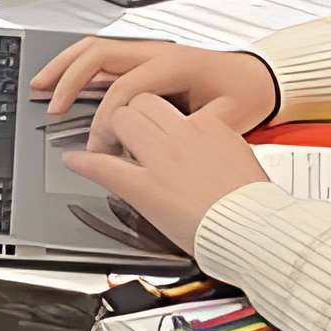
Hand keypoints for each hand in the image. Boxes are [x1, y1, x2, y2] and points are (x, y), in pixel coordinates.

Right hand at [31, 38, 278, 128]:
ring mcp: (150, 51)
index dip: (106, 118)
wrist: (261, 78)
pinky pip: (105, 56)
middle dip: (68, 78)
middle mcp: (159, 52)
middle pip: (99, 54)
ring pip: (97, 49)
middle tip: (49, 103)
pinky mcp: (146, 58)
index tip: (98, 146)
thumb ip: (187, 133)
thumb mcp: (225, 120)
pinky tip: (66, 82)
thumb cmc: (245, 97)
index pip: (124, 89)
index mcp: (175, 65)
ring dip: (66, 66)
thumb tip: (158, 147)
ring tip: (41, 85)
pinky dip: (79, 66)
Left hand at [55, 90, 274, 255]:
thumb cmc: (253, 203)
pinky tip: (75, 161)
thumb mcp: (240, 157)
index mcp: (209, 125)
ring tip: (105, 143)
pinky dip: (84, 162)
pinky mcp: (145, 187)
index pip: (168, 104)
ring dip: (108, 130)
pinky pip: (105, 166)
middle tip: (123, 133)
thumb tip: (202, 144)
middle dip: (128, 115)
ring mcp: (161, 159)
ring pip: (120, 120)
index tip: (152, 127)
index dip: (155, 115)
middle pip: (139, 101)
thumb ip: (215, 144)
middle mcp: (182, 134)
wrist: (256, 228)